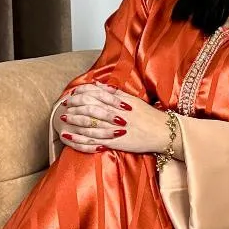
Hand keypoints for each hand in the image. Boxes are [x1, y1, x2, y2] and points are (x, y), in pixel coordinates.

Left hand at [55, 83, 170, 155]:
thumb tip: (101, 86)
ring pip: (91, 122)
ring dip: (75, 120)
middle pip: (91, 106)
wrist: (164, 133)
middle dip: (76, 105)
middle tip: (64, 104)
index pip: (97, 94)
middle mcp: (117, 113)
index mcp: (121, 101)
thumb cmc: (150, 117)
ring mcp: (116, 128)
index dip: (83, 92)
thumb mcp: (135, 101)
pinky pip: (95, 140)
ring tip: (64, 118)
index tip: (73, 92)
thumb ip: (117, 94)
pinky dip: (81, 138)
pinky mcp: (116, 142)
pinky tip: (71, 138)